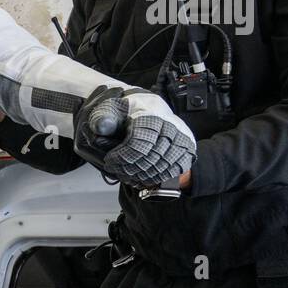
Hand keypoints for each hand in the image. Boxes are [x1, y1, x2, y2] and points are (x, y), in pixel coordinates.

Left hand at [74, 86, 195, 187]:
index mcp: (152, 115)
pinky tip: (141, 177)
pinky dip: (155, 178)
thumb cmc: (129, 112)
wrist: (152, 110)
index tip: (110, 160)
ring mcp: (181, 141)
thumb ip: (104, 117)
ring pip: (161, 168)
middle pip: (149, 158)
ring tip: (126, 174)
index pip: (138, 143)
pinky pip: (172, 172)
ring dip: (140, 176)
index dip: (122, 155)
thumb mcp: (112, 109)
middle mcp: (171, 127)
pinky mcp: (187, 152)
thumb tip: (100, 128)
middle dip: (129, 168)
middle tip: (116, 170)